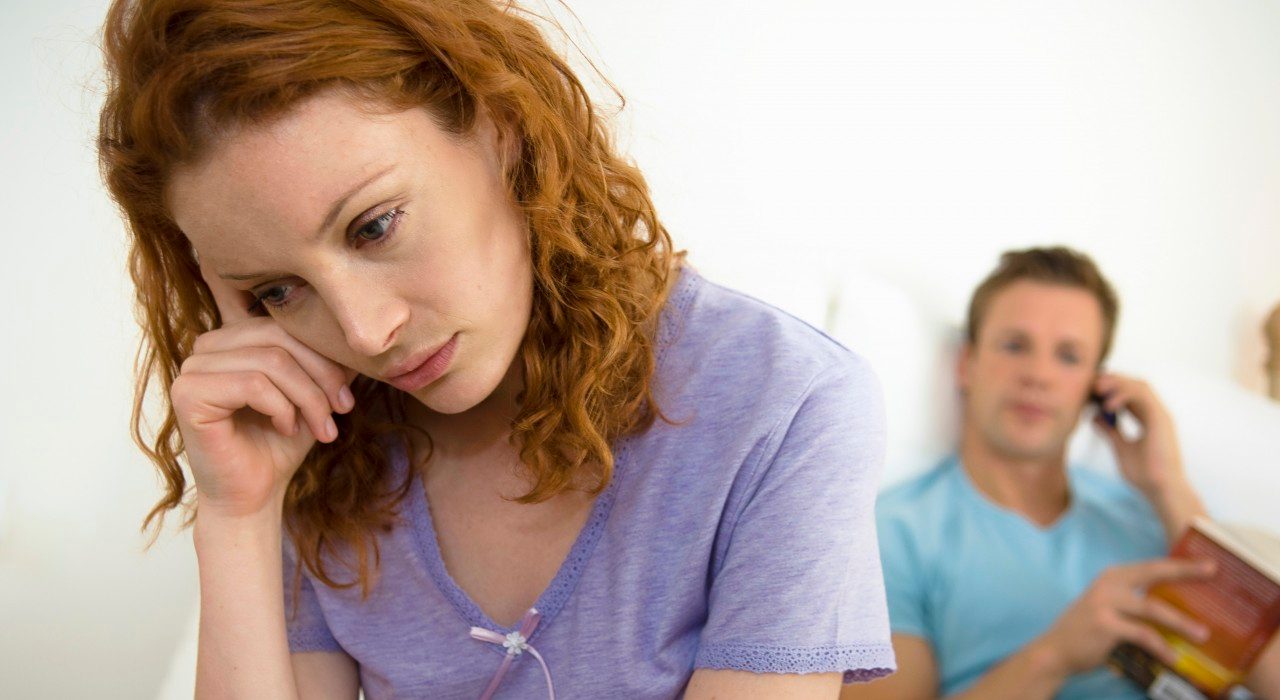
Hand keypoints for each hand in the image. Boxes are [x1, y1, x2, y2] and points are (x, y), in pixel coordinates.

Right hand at [172, 262, 356, 517]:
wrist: (254, 493)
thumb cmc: (281, 442)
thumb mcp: (314, 390)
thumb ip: (328, 358)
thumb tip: (359, 333)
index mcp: (235, 336)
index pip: (287, 324)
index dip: (325, 355)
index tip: (347, 396)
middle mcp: (208, 345)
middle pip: (279, 337)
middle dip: (321, 376)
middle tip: (342, 410)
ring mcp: (192, 367)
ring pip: (271, 361)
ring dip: (308, 398)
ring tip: (321, 428)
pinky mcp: (187, 393)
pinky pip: (253, 385)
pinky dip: (282, 409)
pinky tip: (286, 428)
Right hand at [1037, 558, 1216, 676]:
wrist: (1054, 650)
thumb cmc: (1087, 631)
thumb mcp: (1109, 607)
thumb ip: (1132, 602)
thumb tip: (1174, 608)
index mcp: (1112, 576)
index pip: (1151, 566)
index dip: (1180, 564)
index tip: (1208, 563)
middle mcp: (1108, 584)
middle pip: (1154, 574)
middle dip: (1185, 571)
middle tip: (1212, 571)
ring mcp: (1105, 602)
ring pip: (1153, 609)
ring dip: (1181, 623)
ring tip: (1203, 634)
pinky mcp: (1105, 624)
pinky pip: (1142, 635)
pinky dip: (1160, 647)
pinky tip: (1173, 657)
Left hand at [1090, 374, 1186, 497]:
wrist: (1161, 490)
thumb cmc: (1145, 475)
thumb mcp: (1121, 448)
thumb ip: (1110, 431)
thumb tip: (1094, 417)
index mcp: (1149, 420)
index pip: (1131, 394)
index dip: (1111, 388)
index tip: (1090, 391)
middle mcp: (1156, 414)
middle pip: (1136, 385)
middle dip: (1113, 380)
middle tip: (1092, 384)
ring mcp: (1161, 415)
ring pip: (1140, 385)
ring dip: (1118, 383)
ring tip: (1098, 389)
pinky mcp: (1161, 419)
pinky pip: (1143, 396)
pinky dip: (1124, 395)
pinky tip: (1108, 405)